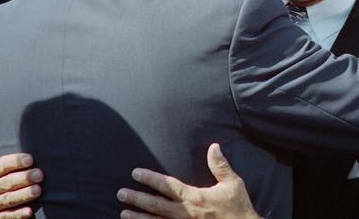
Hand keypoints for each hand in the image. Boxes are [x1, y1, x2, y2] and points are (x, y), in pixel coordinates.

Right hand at [0, 153, 42, 217]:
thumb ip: (10, 165)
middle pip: (5, 183)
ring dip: (22, 195)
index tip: (30, 159)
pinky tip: (29, 211)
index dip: (14, 162)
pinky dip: (17, 214)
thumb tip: (31, 157)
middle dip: (23, 178)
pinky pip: (6, 216)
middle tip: (39, 175)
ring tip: (37, 190)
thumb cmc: (1, 179)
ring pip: (7, 199)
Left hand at [117, 143, 259, 218]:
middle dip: (137, 198)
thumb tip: (214, 146)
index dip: (150, 179)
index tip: (136, 173)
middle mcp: (185, 213)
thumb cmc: (238, 208)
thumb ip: (220, 165)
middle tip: (120, 193)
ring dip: (139, 218)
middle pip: (155, 205)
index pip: (167, 186)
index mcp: (194, 198)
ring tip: (123, 213)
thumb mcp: (233, 184)